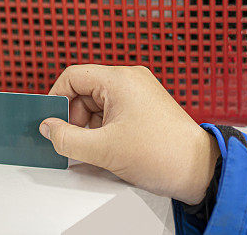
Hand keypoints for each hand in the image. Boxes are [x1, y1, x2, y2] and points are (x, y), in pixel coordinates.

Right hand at [39, 65, 218, 204]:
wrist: (198, 170)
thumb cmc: (162, 154)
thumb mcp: (103, 150)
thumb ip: (67, 139)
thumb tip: (48, 128)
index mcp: (120, 79)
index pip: (73, 76)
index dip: (56, 98)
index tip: (50, 121)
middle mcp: (130, 80)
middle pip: (84, 90)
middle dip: (74, 117)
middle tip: (73, 142)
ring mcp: (139, 93)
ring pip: (97, 104)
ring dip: (89, 126)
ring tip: (95, 150)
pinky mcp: (144, 107)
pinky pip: (112, 112)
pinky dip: (103, 129)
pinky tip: (106, 149)